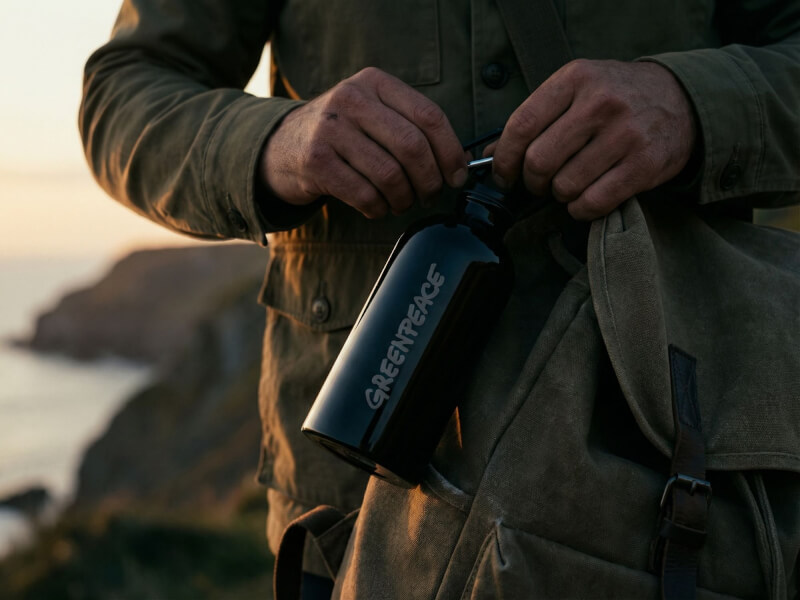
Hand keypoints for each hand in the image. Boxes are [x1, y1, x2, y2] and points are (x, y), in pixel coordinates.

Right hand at [259, 67, 467, 218]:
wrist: (281, 146)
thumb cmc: (342, 135)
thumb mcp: (373, 114)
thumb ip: (411, 127)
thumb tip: (460, 163)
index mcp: (374, 82)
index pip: (429, 116)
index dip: (451, 152)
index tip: (457, 176)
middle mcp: (350, 99)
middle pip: (413, 147)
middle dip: (430, 180)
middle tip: (429, 195)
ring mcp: (330, 130)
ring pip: (390, 175)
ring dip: (404, 199)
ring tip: (401, 202)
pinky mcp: (315, 162)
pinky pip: (365, 195)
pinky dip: (379, 209)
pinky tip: (377, 207)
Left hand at [490, 59, 697, 219]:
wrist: (680, 100)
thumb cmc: (615, 97)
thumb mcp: (575, 91)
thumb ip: (535, 119)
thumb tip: (488, 155)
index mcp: (575, 79)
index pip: (522, 125)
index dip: (504, 158)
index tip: (502, 174)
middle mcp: (601, 103)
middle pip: (540, 161)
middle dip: (532, 181)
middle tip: (539, 182)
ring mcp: (625, 134)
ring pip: (564, 186)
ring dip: (559, 195)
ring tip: (569, 184)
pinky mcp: (644, 165)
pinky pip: (593, 202)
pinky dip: (580, 209)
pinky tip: (585, 198)